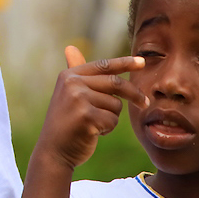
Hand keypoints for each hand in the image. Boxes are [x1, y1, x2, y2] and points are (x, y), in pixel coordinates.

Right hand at [34, 46, 146, 171]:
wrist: (53, 150)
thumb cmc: (65, 122)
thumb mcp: (68, 94)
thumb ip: (76, 74)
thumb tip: (70, 47)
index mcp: (69, 75)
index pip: (103, 65)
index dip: (125, 63)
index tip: (143, 62)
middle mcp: (72, 83)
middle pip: (115, 84)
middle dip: (134, 94)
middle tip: (145, 104)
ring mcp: (78, 99)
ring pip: (115, 105)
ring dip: (111, 118)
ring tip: (94, 124)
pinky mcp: (86, 116)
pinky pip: (112, 120)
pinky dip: (107, 129)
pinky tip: (92, 133)